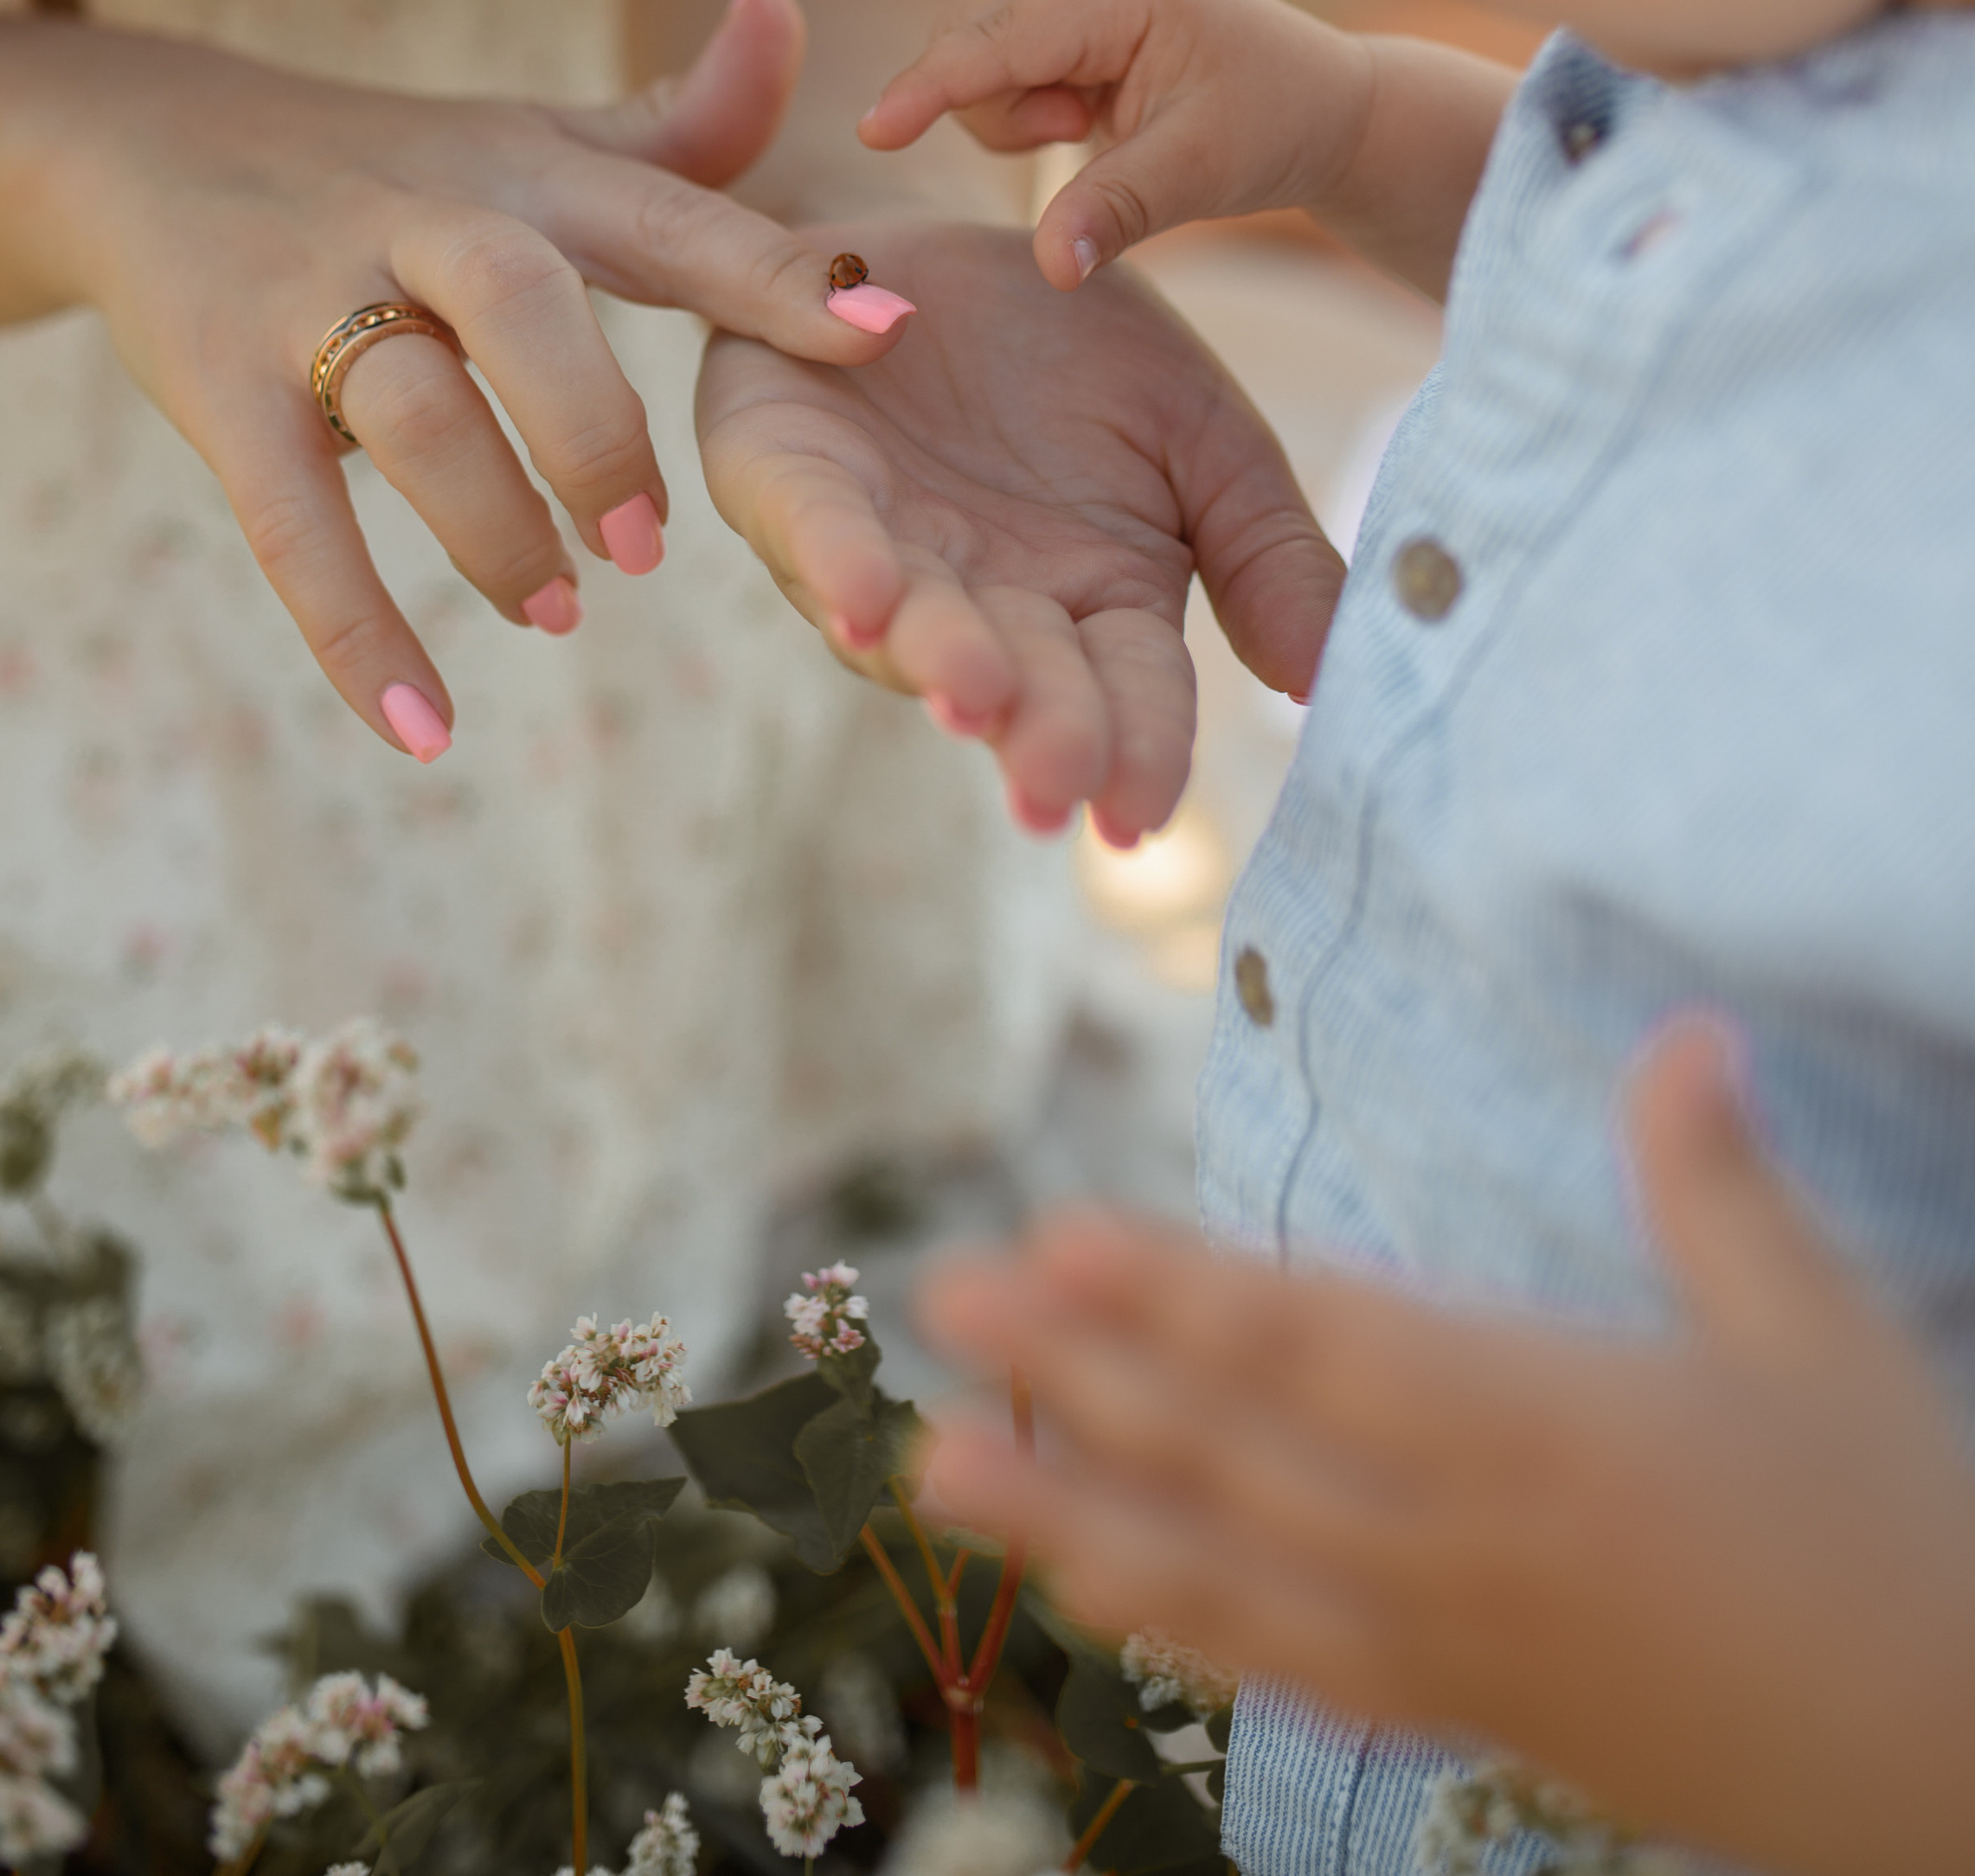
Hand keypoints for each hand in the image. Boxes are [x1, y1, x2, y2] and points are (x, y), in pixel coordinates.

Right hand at [36, 0, 909, 756]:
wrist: (152, 146)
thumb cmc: (400, 169)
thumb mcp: (539, 140)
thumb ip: (686, 120)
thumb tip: (794, 2)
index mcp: (530, 175)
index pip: (670, 212)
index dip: (778, 271)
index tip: (886, 332)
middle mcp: (424, 223)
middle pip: (516, 300)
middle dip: (592, 422)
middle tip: (653, 547)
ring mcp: (308, 300)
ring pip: (407, 410)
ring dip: (488, 525)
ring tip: (558, 612)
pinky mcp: (218, 387)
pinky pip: (286, 522)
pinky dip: (354, 631)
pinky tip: (423, 730)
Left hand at [695, 220, 1343, 835]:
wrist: (959, 233)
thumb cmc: (1085, 346)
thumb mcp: (1206, 434)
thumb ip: (1266, 550)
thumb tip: (1325, 679)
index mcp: (1090, 599)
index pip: (1125, 688)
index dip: (1134, 748)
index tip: (1139, 816)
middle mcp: (978, 598)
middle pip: (1017, 678)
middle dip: (1034, 729)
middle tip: (1054, 786)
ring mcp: (879, 544)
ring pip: (908, 624)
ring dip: (938, 662)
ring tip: (973, 700)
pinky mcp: (784, 474)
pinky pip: (810, 527)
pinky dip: (837, 563)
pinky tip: (866, 603)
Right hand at [859, 0, 1370, 289]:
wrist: (1333, 108)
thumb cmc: (1279, 125)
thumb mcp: (1202, 172)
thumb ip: (1115, 210)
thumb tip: (1049, 269)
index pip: (996, 40)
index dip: (930, 88)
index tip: (875, 132)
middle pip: (968, 37)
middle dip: (995, 106)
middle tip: (1078, 136)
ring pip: (977, 55)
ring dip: (1013, 110)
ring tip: (1091, 128)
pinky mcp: (1074, 16)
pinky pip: (1002, 64)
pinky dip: (1027, 105)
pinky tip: (1089, 118)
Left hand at [916, 1022, 1974, 1875]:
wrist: (1953, 1778)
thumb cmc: (1895, 1537)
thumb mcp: (1819, 1336)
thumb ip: (1718, 1180)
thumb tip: (1685, 1028)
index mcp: (1542, 1422)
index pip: (1316, 1344)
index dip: (1173, 1294)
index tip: (1053, 1236)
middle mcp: (1466, 1539)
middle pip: (1232, 1448)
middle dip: (1071, 1370)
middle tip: (935, 1291)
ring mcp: (1456, 1646)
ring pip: (1223, 1575)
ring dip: (1068, 1515)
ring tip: (935, 1467)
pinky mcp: (1475, 1722)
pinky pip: (1289, 1674)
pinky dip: (1176, 1629)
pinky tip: (1086, 1589)